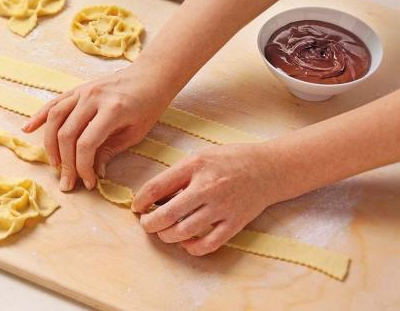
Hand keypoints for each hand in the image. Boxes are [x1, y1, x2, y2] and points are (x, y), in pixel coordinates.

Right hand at [22, 65, 174, 191]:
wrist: (151, 76)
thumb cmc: (148, 106)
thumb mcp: (135, 133)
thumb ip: (111, 150)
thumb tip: (94, 172)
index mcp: (112, 110)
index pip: (86, 144)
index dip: (83, 167)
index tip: (88, 182)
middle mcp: (93, 98)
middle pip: (67, 134)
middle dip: (65, 162)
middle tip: (68, 181)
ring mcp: (83, 91)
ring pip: (55, 118)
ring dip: (50, 144)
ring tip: (55, 164)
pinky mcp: (78, 88)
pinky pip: (54, 103)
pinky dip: (40, 116)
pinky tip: (28, 129)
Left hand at [131, 143, 286, 255]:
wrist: (268, 168)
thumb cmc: (230, 159)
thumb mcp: (200, 156)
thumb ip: (178, 174)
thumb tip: (154, 196)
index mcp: (195, 166)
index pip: (157, 187)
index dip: (140, 200)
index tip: (137, 207)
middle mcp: (207, 187)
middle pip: (167, 214)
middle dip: (149, 223)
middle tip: (147, 223)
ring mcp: (222, 208)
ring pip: (183, 232)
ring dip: (167, 236)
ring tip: (164, 231)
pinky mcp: (234, 223)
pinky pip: (207, 244)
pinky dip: (191, 248)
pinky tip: (185, 242)